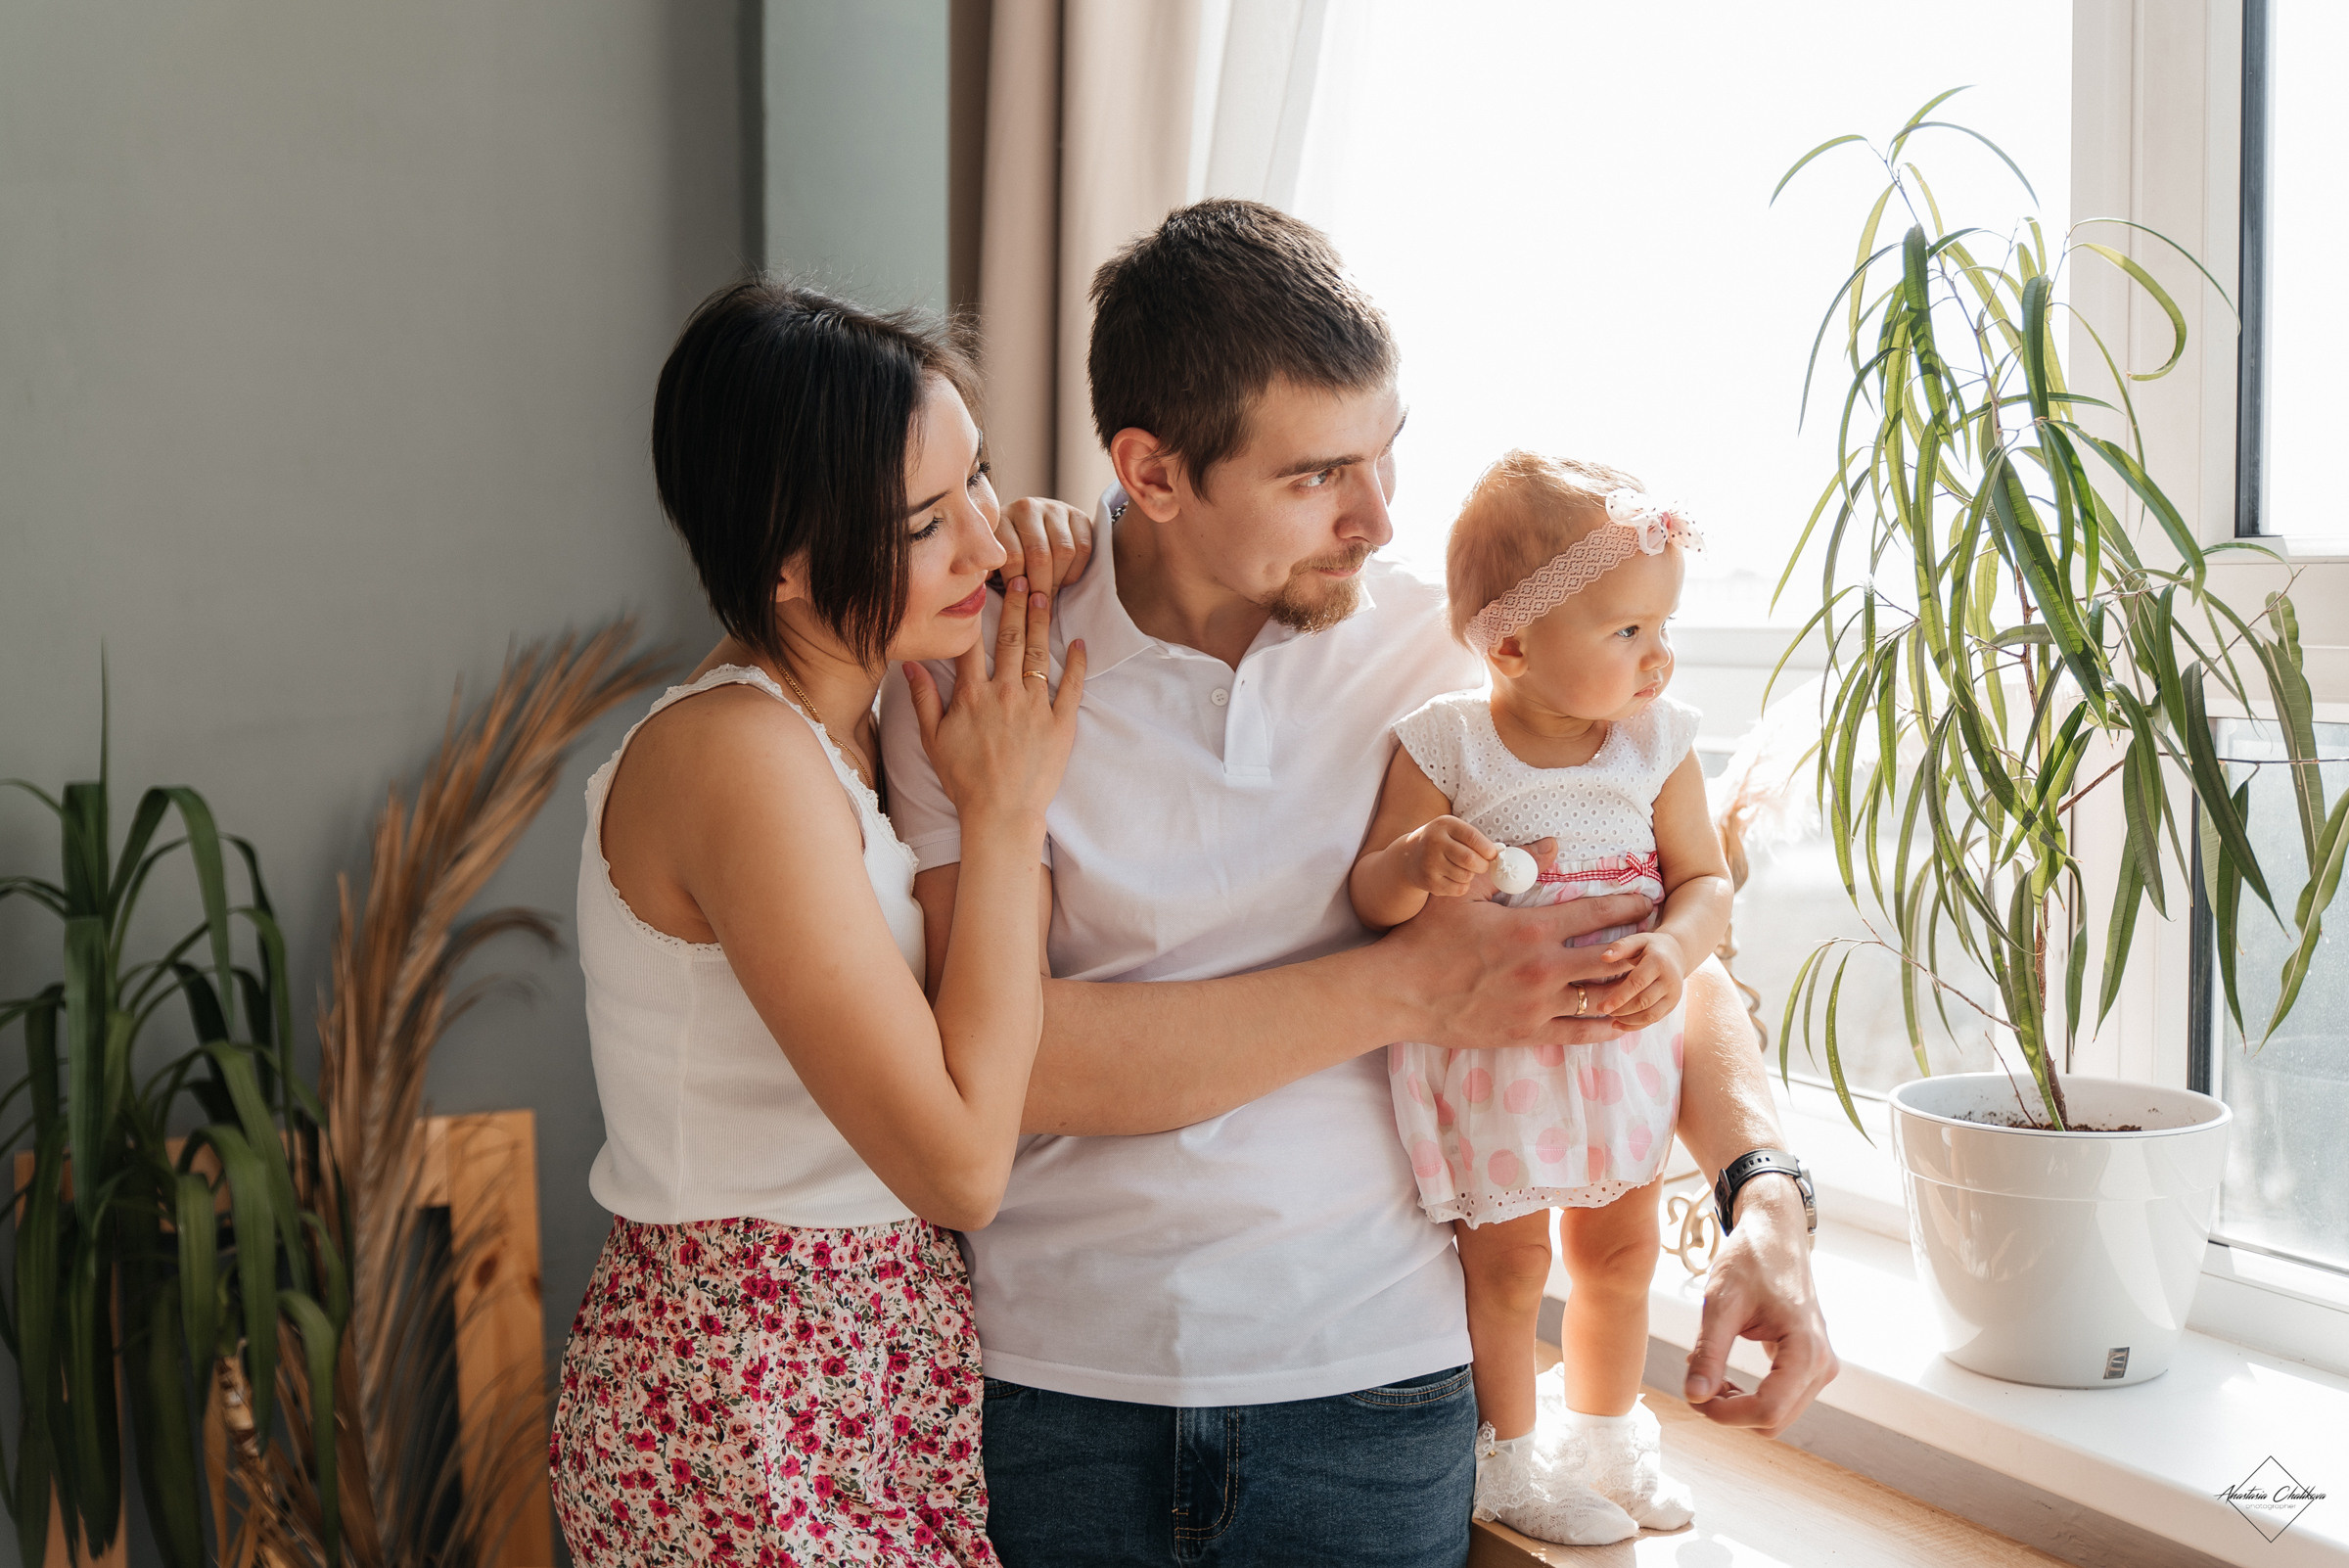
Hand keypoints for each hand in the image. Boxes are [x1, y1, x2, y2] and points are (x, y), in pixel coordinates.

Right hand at [903, 576, 1087, 830]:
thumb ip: (922, 699)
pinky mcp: (1060, 724)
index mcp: (971, 695)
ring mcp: (1034, 707)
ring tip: (1045, 595)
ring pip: (1037, 654)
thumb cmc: (964, 781)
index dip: (975, 612)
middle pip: (1009, 639)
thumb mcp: (933, 740)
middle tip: (1022, 577)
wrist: (1000, 814)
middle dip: (1015, 605)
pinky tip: (1079, 642)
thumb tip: (909, 664)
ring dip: (1041, 623)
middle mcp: (1003, 693)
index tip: (981, 587)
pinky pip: (1071, 687)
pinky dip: (1076, 663)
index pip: (971, 644)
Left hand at [992, 498, 1094, 597]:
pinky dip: (1075, 570)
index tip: (1020, 603)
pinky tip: (1064, 579)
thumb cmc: (1006, 556)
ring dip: (1059, 579)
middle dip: (1041, 587)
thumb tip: (977, 588)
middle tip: (1040, 605)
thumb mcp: (991, 562)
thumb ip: (985, 572)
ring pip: (1064, 551)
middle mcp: (1027, 507)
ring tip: (1051, 593)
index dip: (1018, 586)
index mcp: (1001, 518)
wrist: (1028, 531)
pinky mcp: (1078, 515)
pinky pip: (1083, 547)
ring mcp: (1054, 508)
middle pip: (1040, 554)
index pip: (1013, 557)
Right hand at [1379, 879, 1660, 1049]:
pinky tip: (1623, 1021)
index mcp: (1532, 929)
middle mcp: (1544, 968)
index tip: (1647, 901)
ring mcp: (1539, 1005)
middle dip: (1640, 947)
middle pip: (1612, 957)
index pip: (1596, 912)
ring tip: (1648, 982)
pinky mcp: (1528, 1033)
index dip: (1628, 904)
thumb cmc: (1429, 938)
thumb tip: (1551, 843)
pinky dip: (1606, 1026)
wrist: (1403, 992)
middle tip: (1657, 941)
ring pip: (1602, 997)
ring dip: (1628, 988)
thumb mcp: (1463, 892)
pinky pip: (1580, 1032)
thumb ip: (1510, 867)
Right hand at [1395, 816, 1497, 897]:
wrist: (1409, 857)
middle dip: (1483, 865)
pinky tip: (1452, 877)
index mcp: (1444, 825)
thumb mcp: (1453, 831)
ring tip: (1461, 869)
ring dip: (1470, 875)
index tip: (1492, 855)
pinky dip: (1462, 886)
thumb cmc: (1442, 843)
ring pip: (1466, 876)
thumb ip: (1475, 839)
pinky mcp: (1429, 882)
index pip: (1473, 837)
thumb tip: (1500, 852)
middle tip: (1481, 865)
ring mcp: (1430, 863)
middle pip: (1470, 860)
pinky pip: (1458, 889)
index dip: (1488, 849)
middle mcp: (1434, 842)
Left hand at [1583, 930, 1688, 1027]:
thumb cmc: (1650, 947)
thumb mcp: (1637, 940)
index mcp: (1658, 962)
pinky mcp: (1672, 1005)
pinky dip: (1635, 1026)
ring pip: (1650, 1015)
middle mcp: (1670, 981)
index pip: (1637, 984)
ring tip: (1610, 1016)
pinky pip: (1653, 1020)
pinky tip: (1619, 1024)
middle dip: (1621, 1010)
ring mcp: (1674, 995)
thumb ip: (1620, 947)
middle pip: (1643, 1002)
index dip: (1619, 997)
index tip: (1602, 1007)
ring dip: (1627, 1020)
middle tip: (1601, 1009)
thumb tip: (1604, 957)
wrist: (1677, 954)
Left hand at [1683, 1179, 1836, 1438]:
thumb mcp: (1720, 1303)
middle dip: (1730, 1411)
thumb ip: (1707, 1353)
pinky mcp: (1809, 1364)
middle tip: (1695, 1380)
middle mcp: (1822, 1364)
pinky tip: (1721, 1369)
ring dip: (1738, 1405)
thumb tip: (1693, 1397)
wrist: (1775, 1234)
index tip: (1694, 1396)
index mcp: (1806, 1349)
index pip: (1769, 1411)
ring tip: (1707, 1370)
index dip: (1726, 1414)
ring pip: (1776, 1415)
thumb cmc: (1750, 1260)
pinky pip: (1780, 1399)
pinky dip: (1748, 1395)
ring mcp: (1820, 1366)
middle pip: (1774, 1419)